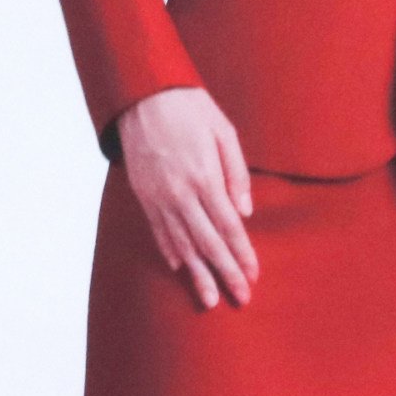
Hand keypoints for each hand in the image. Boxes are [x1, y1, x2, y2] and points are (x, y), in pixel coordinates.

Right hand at [116, 85, 256, 308]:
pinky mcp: (143, 195)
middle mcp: (181, 193)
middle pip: (208, 243)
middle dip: (225, 274)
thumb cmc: (190, 108)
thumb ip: (238, 174)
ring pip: (181, 244)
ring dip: (196, 274)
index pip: (228, 227)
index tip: (252, 276)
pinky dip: (170, 251)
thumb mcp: (225, 132)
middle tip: (240, 298)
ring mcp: (159, 197)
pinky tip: (180, 267)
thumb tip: (246, 213)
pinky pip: (158, 230)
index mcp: (205, 177)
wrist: (142, 95)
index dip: (242, 255)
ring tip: (208, 300)